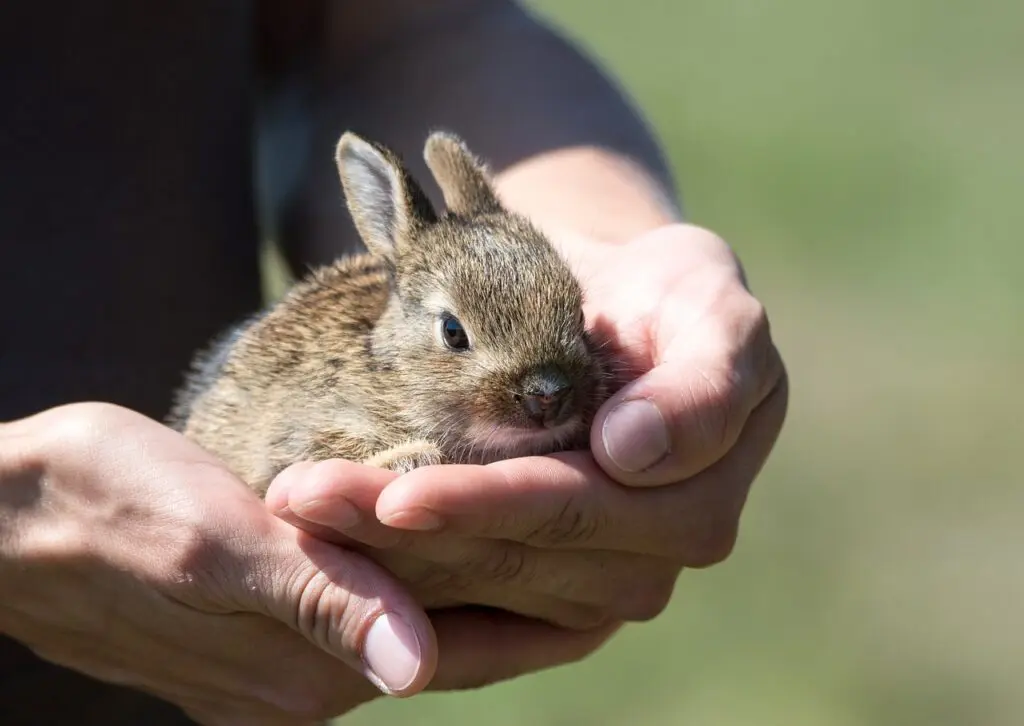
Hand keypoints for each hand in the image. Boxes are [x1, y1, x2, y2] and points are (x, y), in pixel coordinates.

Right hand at [0, 403, 617, 724]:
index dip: (546, 616)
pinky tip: (448, 545)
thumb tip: (416, 670)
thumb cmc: (102, 510)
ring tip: (558, 545)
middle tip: (620, 560)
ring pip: (415, 627)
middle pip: (451, 642)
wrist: (7, 520)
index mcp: (306, 668)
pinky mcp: (256, 631)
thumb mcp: (212, 546)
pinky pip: (368, 610)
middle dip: (534, 605)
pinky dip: (424, 579)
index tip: (624, 584)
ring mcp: (278, 662)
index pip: (463, 649)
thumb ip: (319, 605)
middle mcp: (304, 681)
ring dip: (484, 589)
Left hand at [268, 223, 786, 629]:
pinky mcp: (568, 594)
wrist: (637, 322)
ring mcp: (616, 581)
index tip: (401, 498)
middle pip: (520, 555)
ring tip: (298, 514)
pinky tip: (331, 562)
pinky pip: (479, 607)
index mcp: (704, 490)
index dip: (492, 504)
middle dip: (408, 533)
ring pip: (486, 584)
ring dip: (385, 558)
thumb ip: (703, 382)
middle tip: (305, 500)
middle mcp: (661, 555)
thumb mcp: (715, 313)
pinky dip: (402, 588)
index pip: (581, 506)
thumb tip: (628, 452)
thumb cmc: (675, 302)